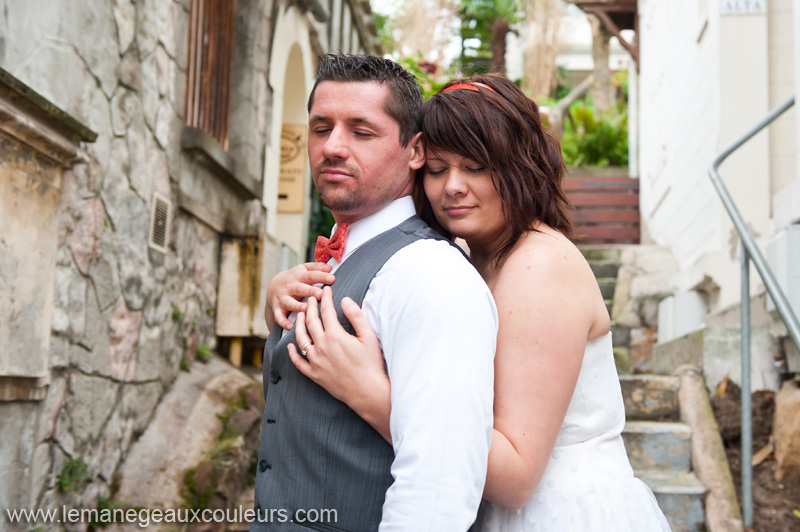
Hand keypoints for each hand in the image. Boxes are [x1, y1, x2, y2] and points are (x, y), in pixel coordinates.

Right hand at [265, 262, 334, 329]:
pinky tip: (291, 326)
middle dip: (310, 291)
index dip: (321, 276)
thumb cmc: (295, 278)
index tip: (332, 278)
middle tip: (321, 294)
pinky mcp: (277, 309)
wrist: (273, 287)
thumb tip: (330, 268)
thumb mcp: (304, 269)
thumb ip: (317, 267)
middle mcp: (290, 287)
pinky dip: (284, 322)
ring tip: (306, 309)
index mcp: (299, 276)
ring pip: (289, 302)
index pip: (310, 275)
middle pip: (300, 289)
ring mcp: (283, 298)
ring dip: (298, 306)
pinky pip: (279, 316)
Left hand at [288, 286, 391, 441]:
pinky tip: (289, 345)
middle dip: (310, 307)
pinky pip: (298, 362)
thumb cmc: (371, 364)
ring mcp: (316, 361)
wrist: (368, 392)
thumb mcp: (368, 337)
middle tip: (311, 298)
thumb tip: (345, 300)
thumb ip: (356, 316)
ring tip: (299, 316)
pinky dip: (292, 353)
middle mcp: (322, 346)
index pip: (326, 311)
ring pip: (301, 339)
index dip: (326, 298)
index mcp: (335, 335)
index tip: (326, 290)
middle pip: (311, 322)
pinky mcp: (314, 375)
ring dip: (298, 325)